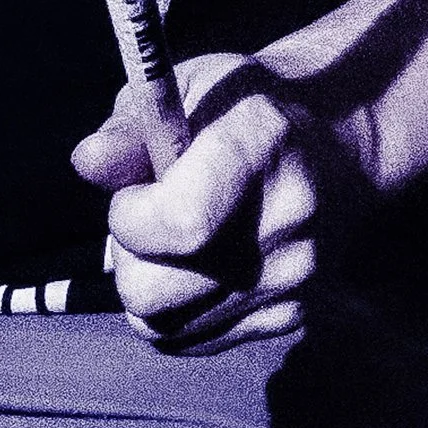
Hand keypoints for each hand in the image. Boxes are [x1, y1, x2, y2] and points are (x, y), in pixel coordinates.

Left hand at [70, 53, 370, 350]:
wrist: (339, 144)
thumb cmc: (243, 109)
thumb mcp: (187, 88)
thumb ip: (130, 126)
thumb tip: (88, 163)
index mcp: (262, 146)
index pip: (179, 225)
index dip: (130, 218)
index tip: (132, 194)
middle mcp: (286, 222)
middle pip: (155, 294)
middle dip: (127, 258)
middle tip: (147, 222)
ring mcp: (292, 279)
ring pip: (163, 326)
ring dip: (147, 287)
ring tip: (170, 244)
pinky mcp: (291, 317)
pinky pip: (192, 339)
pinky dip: (175, 310)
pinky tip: (192, 267)